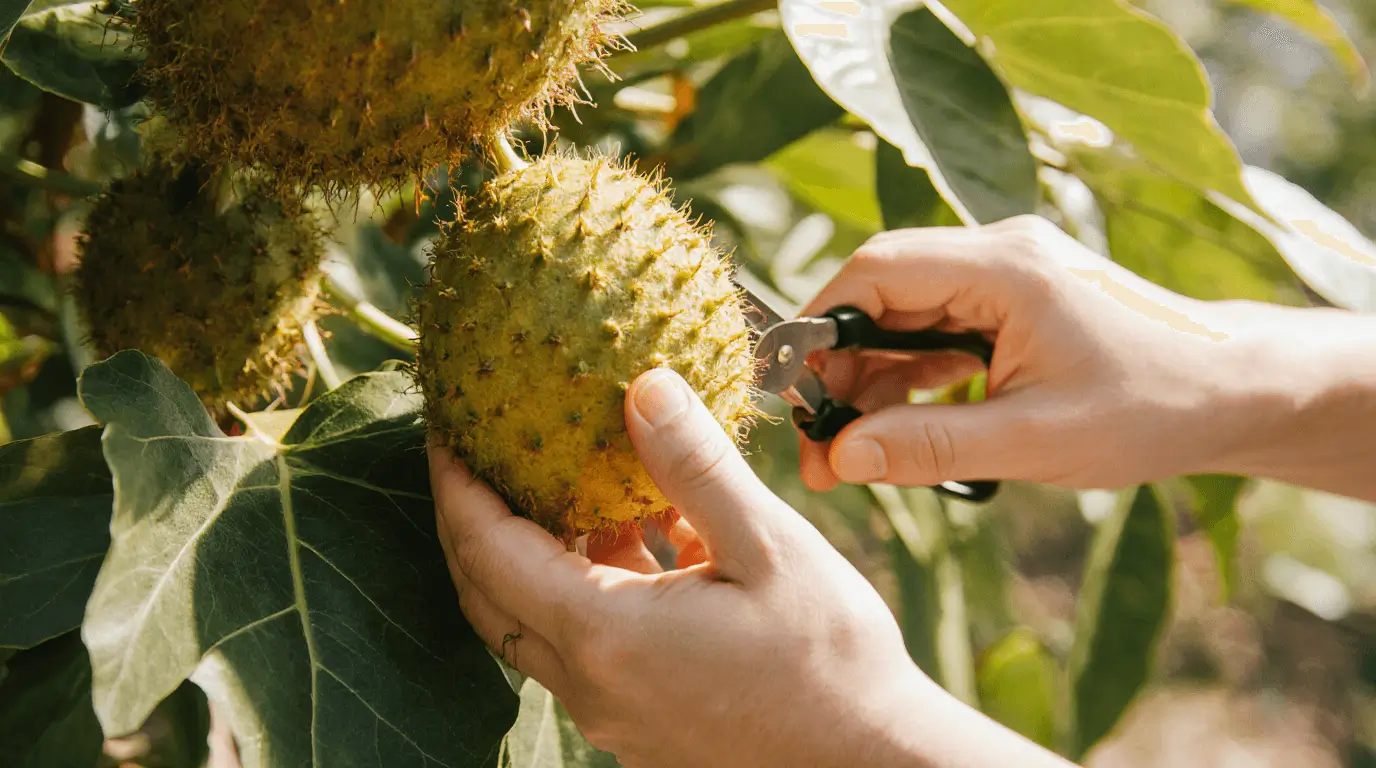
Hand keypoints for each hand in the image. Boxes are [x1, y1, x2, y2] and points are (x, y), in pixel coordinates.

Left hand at [429, 368, 1071, 767]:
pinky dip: (585, 584)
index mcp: (604, 635)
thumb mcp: (769, 547)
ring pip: (531, 620)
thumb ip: (695, 467)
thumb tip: (643, 386)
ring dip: (531, 551)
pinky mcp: (639, 719)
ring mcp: (610, 709)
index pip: (487, 547)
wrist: (869, 763)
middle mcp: (589, 682)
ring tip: (561, 479)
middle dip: (470, 518)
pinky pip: (582, 643)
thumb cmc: (831, 660)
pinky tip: (639, 534)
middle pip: (488, 590)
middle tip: (476, 450)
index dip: (456, 483)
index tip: (446, 425)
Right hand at [798, 215, 1262, 491]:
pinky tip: (890, 433)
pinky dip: (906, 382)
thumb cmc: (1152, 408)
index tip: (790, 391)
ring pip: (902, 318)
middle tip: (817, 449)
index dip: (820, 325)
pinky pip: (934, 334)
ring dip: (869, 383)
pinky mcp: (1009, 306)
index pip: (877, 270)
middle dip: (839, 371)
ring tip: (845, 457)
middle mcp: (998, 256)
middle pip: (881, 295)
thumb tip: (840, 457)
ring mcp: (1004, 278)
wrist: (1235, 391)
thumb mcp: (1035, 440)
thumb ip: (930, 446)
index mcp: (1005, 267)